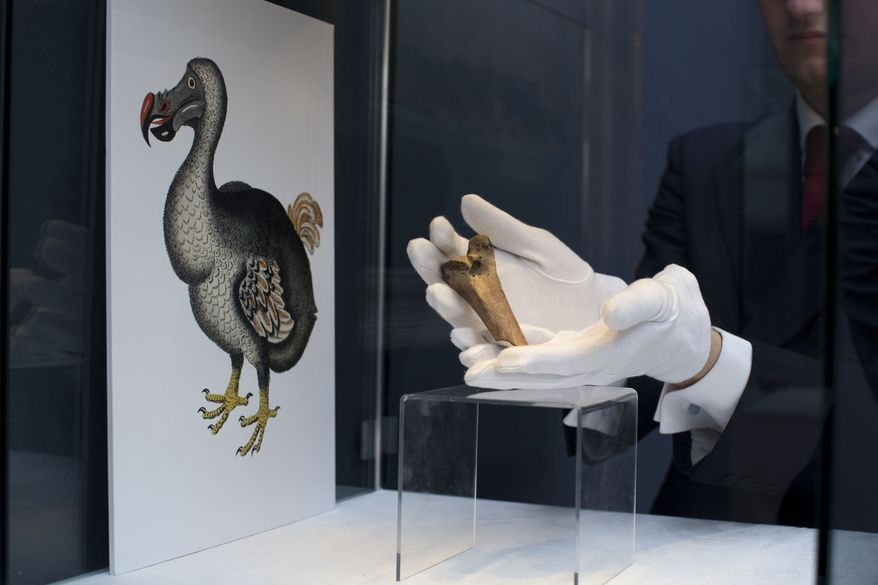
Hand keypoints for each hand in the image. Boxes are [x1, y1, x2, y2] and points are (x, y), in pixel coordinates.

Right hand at [407, 194, 625, 335]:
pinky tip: (461, 337)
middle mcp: (477, 298)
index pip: (451, 252)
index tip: (437, 223)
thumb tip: (465, 200)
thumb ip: (502, 228)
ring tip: (436, 291)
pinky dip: (473, 349)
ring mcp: (489, 326)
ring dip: (446, 306)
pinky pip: (486, 353)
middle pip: (446, 284)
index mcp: (480, 269)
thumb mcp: (536, 245)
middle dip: (431, 267)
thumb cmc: (563, 275)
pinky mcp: (507, 352)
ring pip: (459, 318)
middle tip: (419, 250)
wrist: (595, 310)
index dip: (442, 238)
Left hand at [464, 264, 714, 388]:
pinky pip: (541, 360)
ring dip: (503, 373)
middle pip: (543, 375)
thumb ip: (638, 303)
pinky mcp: (576, 354)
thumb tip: (610, 310)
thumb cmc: (675, 310)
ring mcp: (582, 362)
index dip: (535, 361)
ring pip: (537, 372)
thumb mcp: (663, 297)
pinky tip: (488, 350)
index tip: (504, 360)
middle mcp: (591, 364)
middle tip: (469, 373)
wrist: (684, 335)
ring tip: (468, 368)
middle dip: (506, 377)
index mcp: (610, 352)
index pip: (566, 361)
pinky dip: (516, 358)